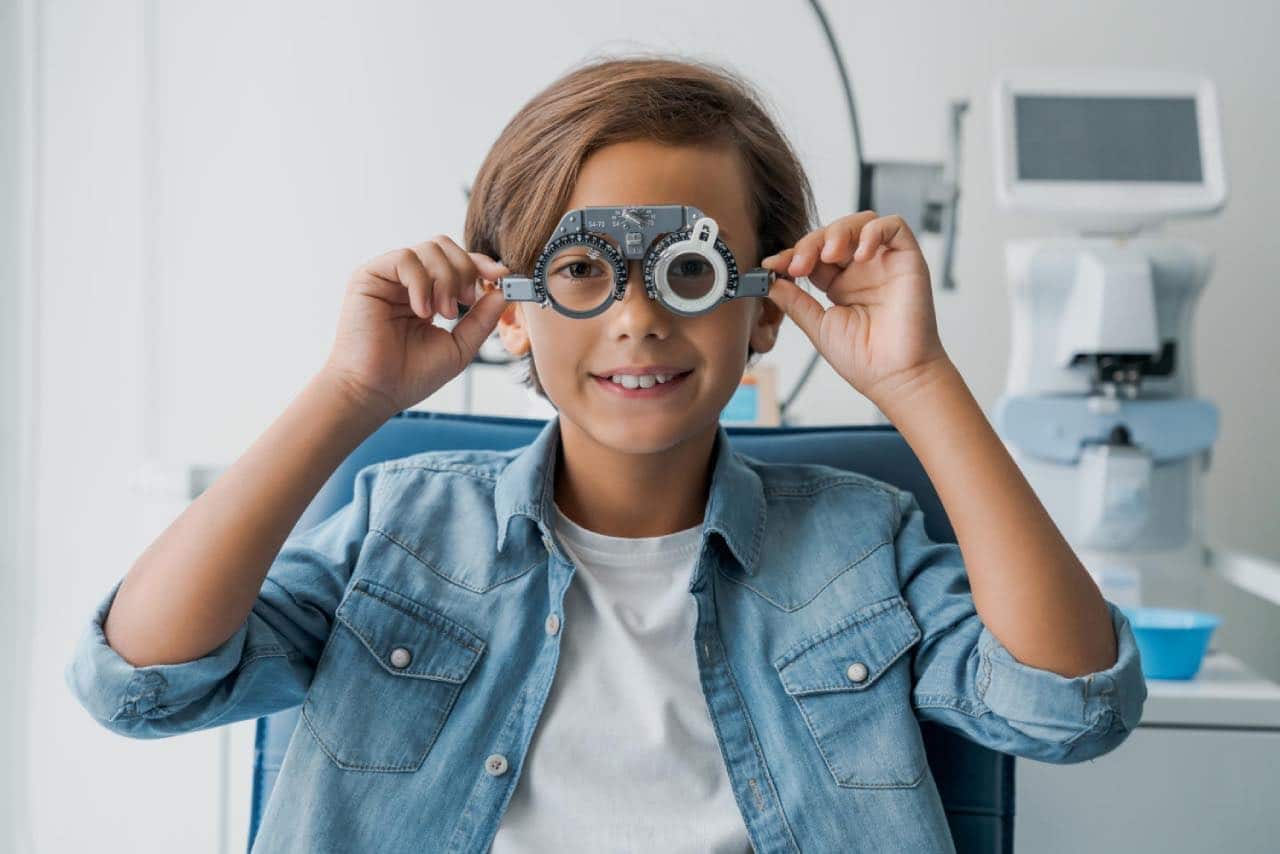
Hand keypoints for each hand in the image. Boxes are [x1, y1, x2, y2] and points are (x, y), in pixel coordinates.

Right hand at [321, 235, 509, 416]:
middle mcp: (408, 282)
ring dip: (446, 279)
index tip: (501, 276)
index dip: (481, 264)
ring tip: (442, 313)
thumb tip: (503, 292)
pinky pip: (405, 258)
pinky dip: (422, 283)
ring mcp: (388, 277)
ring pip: (429, 249)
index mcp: (428, 295)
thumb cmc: (409, 376)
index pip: (457, 263)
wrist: (375, 392)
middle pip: (446, 247)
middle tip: (465, 303)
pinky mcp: (368, 276)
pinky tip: (421, 311)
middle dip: (465, 270)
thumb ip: (482, 319)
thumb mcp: (459, 346)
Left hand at [762, 211, 950, 406]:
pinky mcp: (908, 260)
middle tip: (798, 265)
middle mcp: (862, 270)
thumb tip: (769, 280)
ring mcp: (884, 263)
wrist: (895, 377)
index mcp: (840, 285)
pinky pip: (894, 226)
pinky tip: (859, 254)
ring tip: (828, 255)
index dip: (793, 254)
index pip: (814, 254)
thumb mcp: (818, 326)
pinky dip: (874, 231)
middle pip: (834, 234)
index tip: (773, 265)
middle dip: (810, 243)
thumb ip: (794, 301)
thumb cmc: (864, 360)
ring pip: (861, 223)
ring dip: (839, 232)